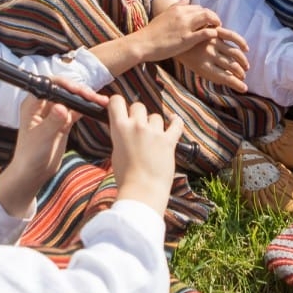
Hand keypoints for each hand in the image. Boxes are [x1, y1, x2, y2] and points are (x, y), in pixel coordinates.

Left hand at [0, 79, 103, 216]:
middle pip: (64, 90)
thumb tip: (62, 107)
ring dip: (86, 99)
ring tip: (101, 101)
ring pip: (72, 100)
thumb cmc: (30, 156)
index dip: (66, 84)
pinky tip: (97, 108)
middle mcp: (43, 106)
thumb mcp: (42, 138)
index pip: (50, 85)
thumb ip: (52, 121)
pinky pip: (76, 110)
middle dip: (80, 91)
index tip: (79, 91)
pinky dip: (86, 108)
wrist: (33, 174)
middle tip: (94, 97)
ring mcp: (54, 113)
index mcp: (33, 104)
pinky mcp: (63, 122)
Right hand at [109, 96, 182, 216]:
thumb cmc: (126, 177)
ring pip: (156, 116)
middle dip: (138, 115)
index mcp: (119, 128)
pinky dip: (176, 122)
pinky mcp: (169, 141)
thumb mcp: (116, 151)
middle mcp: (137, 126)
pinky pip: (176, 124)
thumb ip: (121, 135)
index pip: (116, 101)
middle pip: (138, 106)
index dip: (118, 102)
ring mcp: (154, 132)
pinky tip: (174, 120)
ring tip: (153, 139)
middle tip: (139, 128)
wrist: (142, 192)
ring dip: (155, 125)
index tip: (121, 107)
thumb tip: (125, 127)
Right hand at [136, 0, 223, 61]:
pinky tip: (215, 37)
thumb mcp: (164, 15)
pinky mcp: (187, 39)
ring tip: (218, 30)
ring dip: (216, 23)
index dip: (205, 13)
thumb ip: (176, 6)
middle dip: (214, 17)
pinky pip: (206, 32)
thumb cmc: (152, 32)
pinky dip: (213, 33)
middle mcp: (182, 14)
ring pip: (208, 18)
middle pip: (205, 11)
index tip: (208, 21)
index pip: (198, 7)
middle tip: (217, 24)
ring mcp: (185, 26)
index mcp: (177, 9)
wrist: (142, 44)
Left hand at [174, 28, 249, 92]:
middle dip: (240, 73)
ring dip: (243, 62)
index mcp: (204, 68)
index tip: (244, 88)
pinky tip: (246, 49)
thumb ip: (213, 74)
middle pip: (232, 66)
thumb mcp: (198, 69)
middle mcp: (210, 55)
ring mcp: (213, 43)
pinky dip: (241, 42)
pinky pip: (232, 36)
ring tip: (245, 67)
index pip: (226, 78)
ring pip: (235, 53)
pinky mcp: (214, 32)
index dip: (237, 84)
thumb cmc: (188, 58)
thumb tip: (231, 80)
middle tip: (243, 76)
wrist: (176, 39)